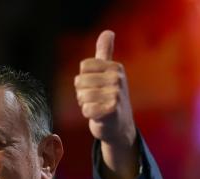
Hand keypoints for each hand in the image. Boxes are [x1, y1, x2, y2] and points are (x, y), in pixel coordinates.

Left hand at [74, 30, 138, 178]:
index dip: (84, 79)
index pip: (83, 67)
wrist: (120, 126)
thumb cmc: (109, 97)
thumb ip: (105, 52)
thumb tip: (108, 32)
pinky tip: (98, 116)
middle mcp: (118, 78)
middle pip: (80, 81)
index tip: (95, 86)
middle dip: (82, 93)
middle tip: (96, 99)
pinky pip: (86, 110)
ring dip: (85, 104)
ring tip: (97, 107)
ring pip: (82, 96)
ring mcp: (116, 94)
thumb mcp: (108, 72)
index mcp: (115, 67)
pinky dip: (88, 115)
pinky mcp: (112, 111)